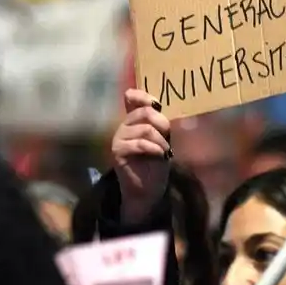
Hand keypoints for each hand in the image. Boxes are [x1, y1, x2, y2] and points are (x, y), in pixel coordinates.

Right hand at [112, 89, 171, 224]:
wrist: (148, 188)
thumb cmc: (156, 162)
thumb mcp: (162, 138)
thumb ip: (158, 123)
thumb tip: (159, 107)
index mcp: (133, 120)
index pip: (131, 97)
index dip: (144, 96)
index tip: (157, 106)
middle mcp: (123, 125)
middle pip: (144, 112)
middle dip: (162, 124)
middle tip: (168, 139)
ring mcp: (118, 138)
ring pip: (145, 129)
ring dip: (161, 141)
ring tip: (165, 152)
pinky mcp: (118, 151)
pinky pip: (140, 144)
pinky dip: (154, 149)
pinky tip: (160, 156)